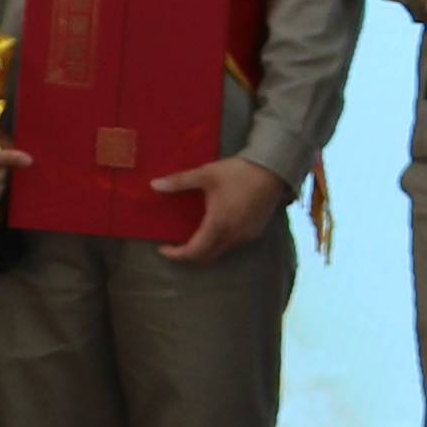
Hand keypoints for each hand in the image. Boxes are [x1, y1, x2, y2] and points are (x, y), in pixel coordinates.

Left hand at [151, 153, 291, 263]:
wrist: (273, 169)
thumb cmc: (238, 172)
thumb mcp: (206, 174)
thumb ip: (179, 182)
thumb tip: (153, 185)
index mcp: (218, 225)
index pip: (193, 252)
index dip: (176, 254)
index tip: (163, 248)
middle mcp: (232, 236)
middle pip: (206, 257)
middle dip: (189, 255)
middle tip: (176, 245)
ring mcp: (246, 236)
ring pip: (220, 252)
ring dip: (205, 249)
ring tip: (195, 235)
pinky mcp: (256, 232)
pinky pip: (233, 244)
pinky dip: (220, 242)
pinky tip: (217, 227)